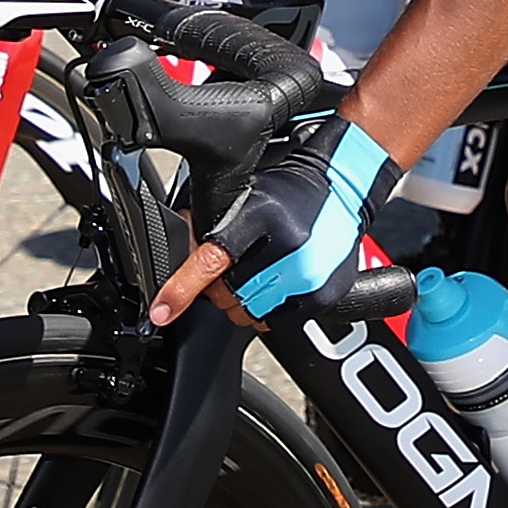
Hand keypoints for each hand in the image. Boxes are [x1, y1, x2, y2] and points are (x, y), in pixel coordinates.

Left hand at [149, 117, 398, 328]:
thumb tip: (179, 257)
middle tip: (227, 275)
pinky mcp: (324, 293)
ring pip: (251, 313)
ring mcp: (310, 273)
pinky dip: (266, 312)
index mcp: (263, 215)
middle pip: (229, 294)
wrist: (345, 186)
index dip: (182, 288)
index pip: (213, 260)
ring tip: (255, 279)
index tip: (162, 310)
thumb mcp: (245, 195)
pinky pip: (277, 321)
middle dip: (219, 290)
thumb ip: (211, 224)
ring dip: (242, 303)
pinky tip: (274, 288)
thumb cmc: (289, 191)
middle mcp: (289, 246)